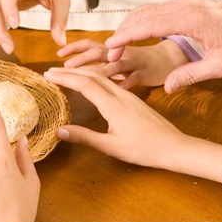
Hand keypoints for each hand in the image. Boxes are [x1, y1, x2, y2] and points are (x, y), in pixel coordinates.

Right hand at [44, 67, 221, 181]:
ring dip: (82, 73)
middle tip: (50, 71)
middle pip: (92, 75)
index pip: (84, 84)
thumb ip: (85, 137)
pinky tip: (89, 83)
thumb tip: (58, 131)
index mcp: (113, 105)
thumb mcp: (112, 147)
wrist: (174, 146)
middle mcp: (121, 95)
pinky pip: (110, 82)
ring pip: (102, 77)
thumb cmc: (144, 150)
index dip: (64, 78)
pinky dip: (94, 78)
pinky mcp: (133, 99)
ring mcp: (128, 95)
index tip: (47, 75)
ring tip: (65, 74)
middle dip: (70, 71)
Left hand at [58, 38, 187, 88]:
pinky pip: (135, 78)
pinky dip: (124, 83)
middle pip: (99, 53)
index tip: (57, 56)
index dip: (74, 48)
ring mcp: (134, 63)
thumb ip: (102, 65)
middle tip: (63, 67)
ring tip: (84, 79)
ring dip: (100, 70)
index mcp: (113, 51)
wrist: (171, 59)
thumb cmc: (142, 63)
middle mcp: (121, 55)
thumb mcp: (120, 61)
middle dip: (80, 59)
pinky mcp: (147, 74)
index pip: (90, 46)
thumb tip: (79, 72)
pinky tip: (112, 92)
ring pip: (116, 64)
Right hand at [104, 0, 221, 90]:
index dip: (125, 37)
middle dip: (121, 33)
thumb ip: (191, 75)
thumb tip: (168, 87)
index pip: (146, 25)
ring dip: (129, 26)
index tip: (110, 49)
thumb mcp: (220, 66)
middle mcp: (183, 6)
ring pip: (146, 10)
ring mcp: (183, 3)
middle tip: (110, 53)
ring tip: (119, 46)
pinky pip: (155, 9)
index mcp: (189, 20)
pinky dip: (140, 21)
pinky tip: (136, 35)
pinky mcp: (185, 4)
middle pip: (140, 15)